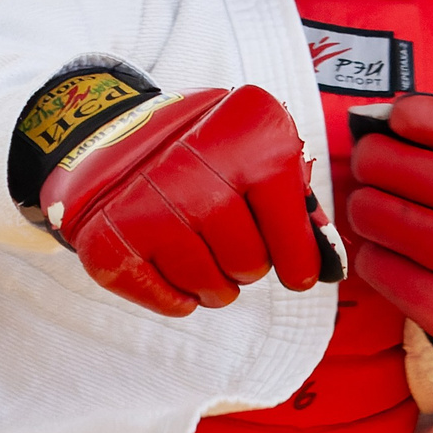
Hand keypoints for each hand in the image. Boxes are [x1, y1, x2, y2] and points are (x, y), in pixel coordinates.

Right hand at [38, 84, 322, 316]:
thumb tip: (326, 265)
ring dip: (217, 287)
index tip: (298, 275)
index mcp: (244, 132)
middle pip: (249, 261)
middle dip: (249, 266)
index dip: (297, 256)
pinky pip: (167, 300)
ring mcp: (146, 202)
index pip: (289, 222)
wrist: (106, 132)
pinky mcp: (108, 238)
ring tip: (207, 261)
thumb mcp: (253, 146)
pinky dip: (178, 298)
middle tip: (234, 250)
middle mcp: (192, 163)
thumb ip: (293, 197)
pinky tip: (174, 270)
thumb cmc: (198, 149)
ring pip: (210, 287)